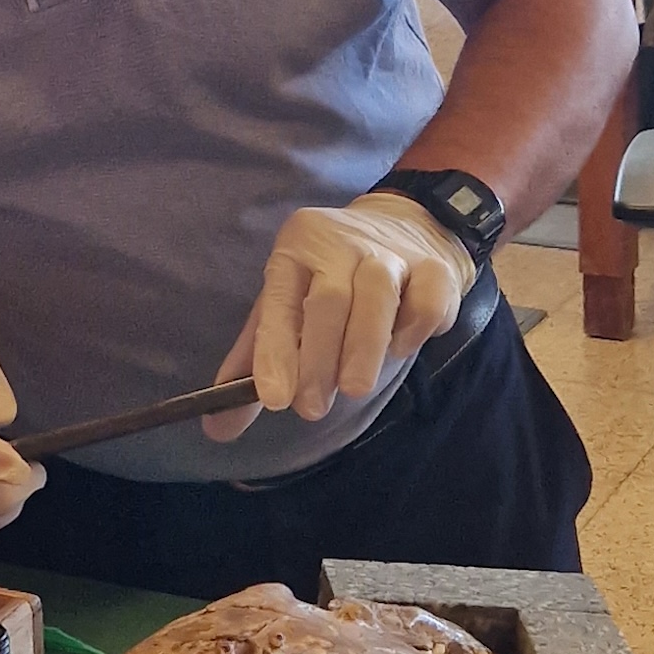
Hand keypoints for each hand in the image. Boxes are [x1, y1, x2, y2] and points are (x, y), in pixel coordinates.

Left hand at [203, 193, 478, 441]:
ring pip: (377, 297)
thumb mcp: (288, 305)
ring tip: (353, 389)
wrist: (407, 226)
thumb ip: (255, 362)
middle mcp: (340, 243)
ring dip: (363, 350)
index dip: (275, 351)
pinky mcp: (435, 267)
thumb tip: (219, 427)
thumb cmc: (332, 278)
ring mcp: (391, 251)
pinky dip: (411, 333)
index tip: (274, 399)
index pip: (279, 302)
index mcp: (295, 249)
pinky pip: (426, 303)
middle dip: (318, 360)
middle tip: (311, 408)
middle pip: (329, 301)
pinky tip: (398, 349)